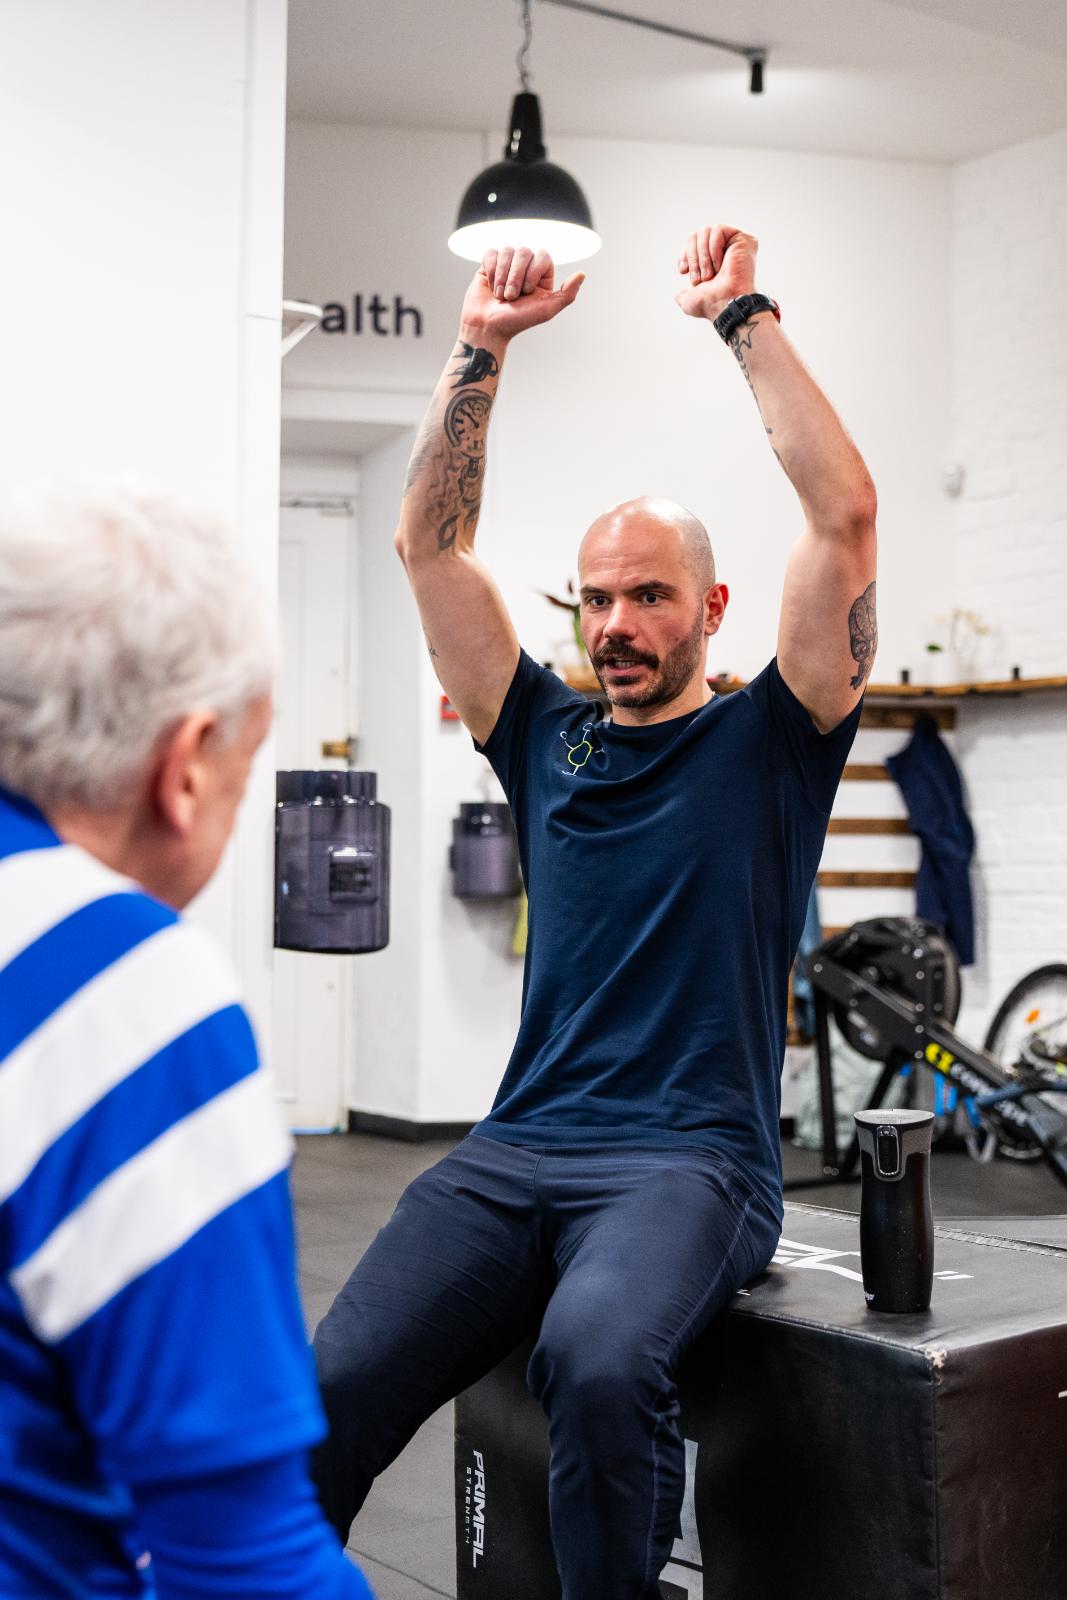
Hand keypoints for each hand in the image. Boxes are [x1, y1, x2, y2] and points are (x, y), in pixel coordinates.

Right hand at [460, 247, 583, 343]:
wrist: (488, 328)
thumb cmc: (518, 321)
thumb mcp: (547, 310)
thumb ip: (567, 294)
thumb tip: (582, 274)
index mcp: (542, 275)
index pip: (542, 255)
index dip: (532, 272)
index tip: (526, 292)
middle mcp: (525, 267)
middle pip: (523, 251)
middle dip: (515, 276)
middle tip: (511, 298)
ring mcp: (507, 265)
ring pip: (507, 251)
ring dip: (502, 277)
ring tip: (500, 296)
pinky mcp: (489, 265)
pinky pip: (491, 254)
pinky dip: (491, 272)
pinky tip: (491, 287)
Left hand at [674, 225, 757, 320]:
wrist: (724, 304)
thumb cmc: (710, 304)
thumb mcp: (690, 299)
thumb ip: (684, 295)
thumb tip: (678, 296)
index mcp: (713, 260)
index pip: (692, 242)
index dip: (685, 254)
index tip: (683, 271)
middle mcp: (725, 250)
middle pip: (696, 234)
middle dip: (693, 256)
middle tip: (700, 278)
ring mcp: (735, 244)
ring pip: (706, 231)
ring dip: (703, 255)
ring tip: (709, 275)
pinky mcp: (743, 239)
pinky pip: (718, 230)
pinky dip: (713, 248)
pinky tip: (719, 265)